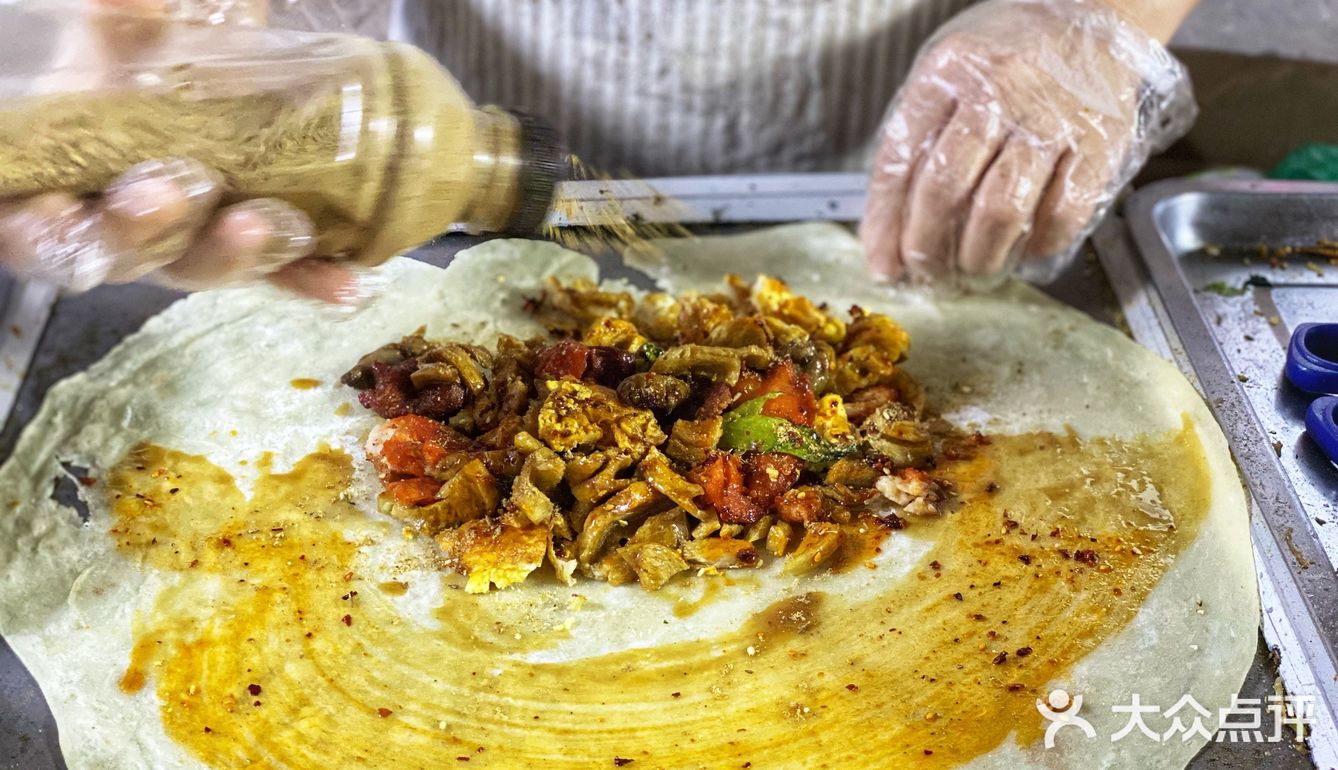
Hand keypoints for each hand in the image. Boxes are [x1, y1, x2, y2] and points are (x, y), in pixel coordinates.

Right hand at [0, 0, 365, 302]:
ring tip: (280, 224)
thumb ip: (120, 19)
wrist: (217, 69)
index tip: (58, 215)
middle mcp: (126, 227)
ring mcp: (193, 244)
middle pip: (126, 256)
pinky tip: (346, 282)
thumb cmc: (143, 56)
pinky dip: (314, 278)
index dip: (41, 234)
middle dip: (151, 233)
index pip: (35, 231)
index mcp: (66, 181)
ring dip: (243, 255)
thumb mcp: (124, 33)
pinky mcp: (258, 252)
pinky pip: (286, 275)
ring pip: (207, 267)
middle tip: (182, 193)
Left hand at [859, 0, 1196, 285]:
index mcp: (945, 74)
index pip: (899, 161)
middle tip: (928, 273)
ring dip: (979, 255)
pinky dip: (1039, 245)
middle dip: (928, 247)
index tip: (885, 263)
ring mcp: (1050, 118)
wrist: (1087, 15)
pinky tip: (1026, 249)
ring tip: (973, 268)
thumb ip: (915, 145)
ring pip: (999, 209)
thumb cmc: (1003, 59)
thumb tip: (888, 238)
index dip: (886, 224)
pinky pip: (1063, 213)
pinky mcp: (1098, 142)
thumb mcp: (944, 77)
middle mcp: (996, 91)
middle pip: (944, 189)